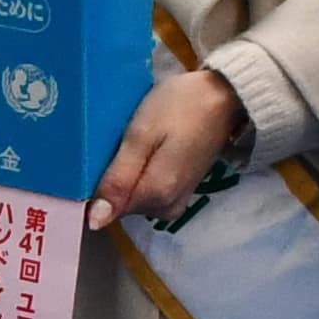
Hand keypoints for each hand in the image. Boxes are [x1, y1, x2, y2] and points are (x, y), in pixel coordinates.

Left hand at [88, 63, 248, 233]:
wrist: (224, 97)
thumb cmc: (179, 107)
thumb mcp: (141, 136)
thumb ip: (119, 179)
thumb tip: (94, 222)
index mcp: (156, 195)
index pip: (107, 207)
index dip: (96, 183)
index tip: (94, 156)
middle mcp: (167, 207)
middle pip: (121, 203)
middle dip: (113, 178)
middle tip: (116, 140)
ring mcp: (176, 200)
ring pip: (134, 197)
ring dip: (127, 174)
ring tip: (130, 142)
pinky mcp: (181, 190)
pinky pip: (148, 191)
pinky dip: (140, 173)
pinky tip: (143, 150)